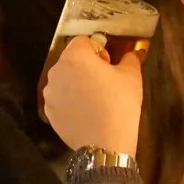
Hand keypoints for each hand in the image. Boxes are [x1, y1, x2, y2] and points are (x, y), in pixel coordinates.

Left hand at [42, 34, 145, 154]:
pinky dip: (71, 99)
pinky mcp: (49, 111)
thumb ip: (131, 58)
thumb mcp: (131, 76)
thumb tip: (135, 51)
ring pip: (64, 79)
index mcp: (74, 57)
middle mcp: (56, 72)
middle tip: (105, 79)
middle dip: (87, 64)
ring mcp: (49, 93)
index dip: (98, 48)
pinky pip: (60, 98)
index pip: (83, 41)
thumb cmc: (119, 103)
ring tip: (96, 97)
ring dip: (77, 82)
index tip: (109, 62)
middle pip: (71, 59)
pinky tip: (86, 110)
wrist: (105, 142)